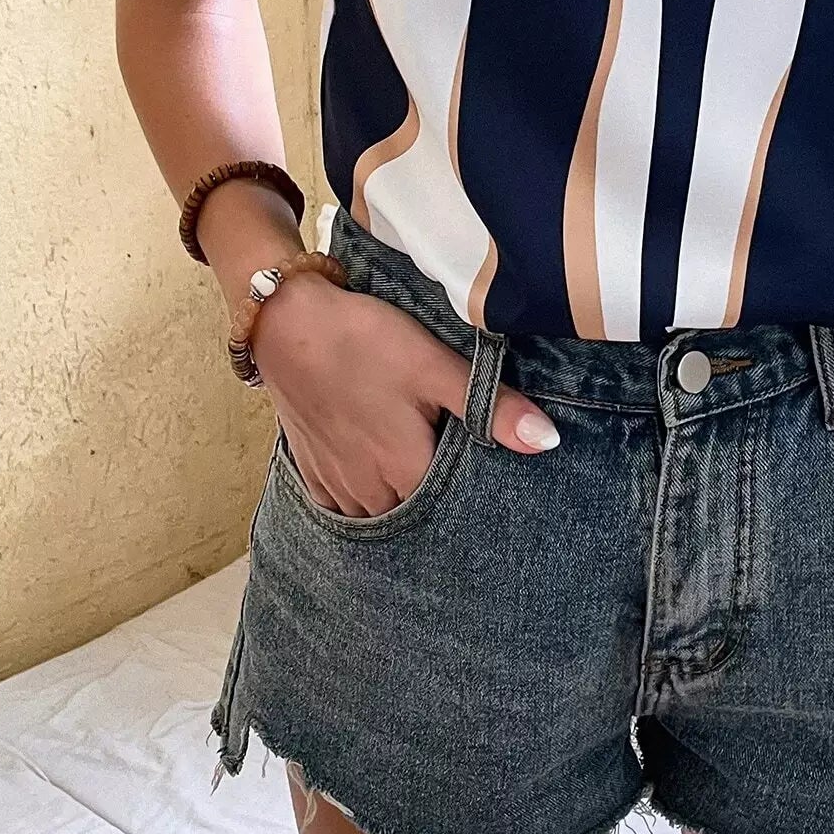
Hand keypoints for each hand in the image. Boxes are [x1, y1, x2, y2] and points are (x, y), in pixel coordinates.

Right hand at [249, 269, 559, 517]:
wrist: (286, 320)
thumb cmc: (364, 341)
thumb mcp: (435, 367)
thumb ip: (490, 409)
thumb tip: (547, 442)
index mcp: (406, 473)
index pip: (452, 507)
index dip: (471, 492)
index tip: (485, 476)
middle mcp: (369, 492)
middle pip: (415, 512)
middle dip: (436, 500)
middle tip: (451, 466)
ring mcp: (335, 483)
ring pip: (378, 511)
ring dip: (398, 499)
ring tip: (416, 467)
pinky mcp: (309, 468)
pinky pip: (342, 503)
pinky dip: (361, 494)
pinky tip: (374, 471)